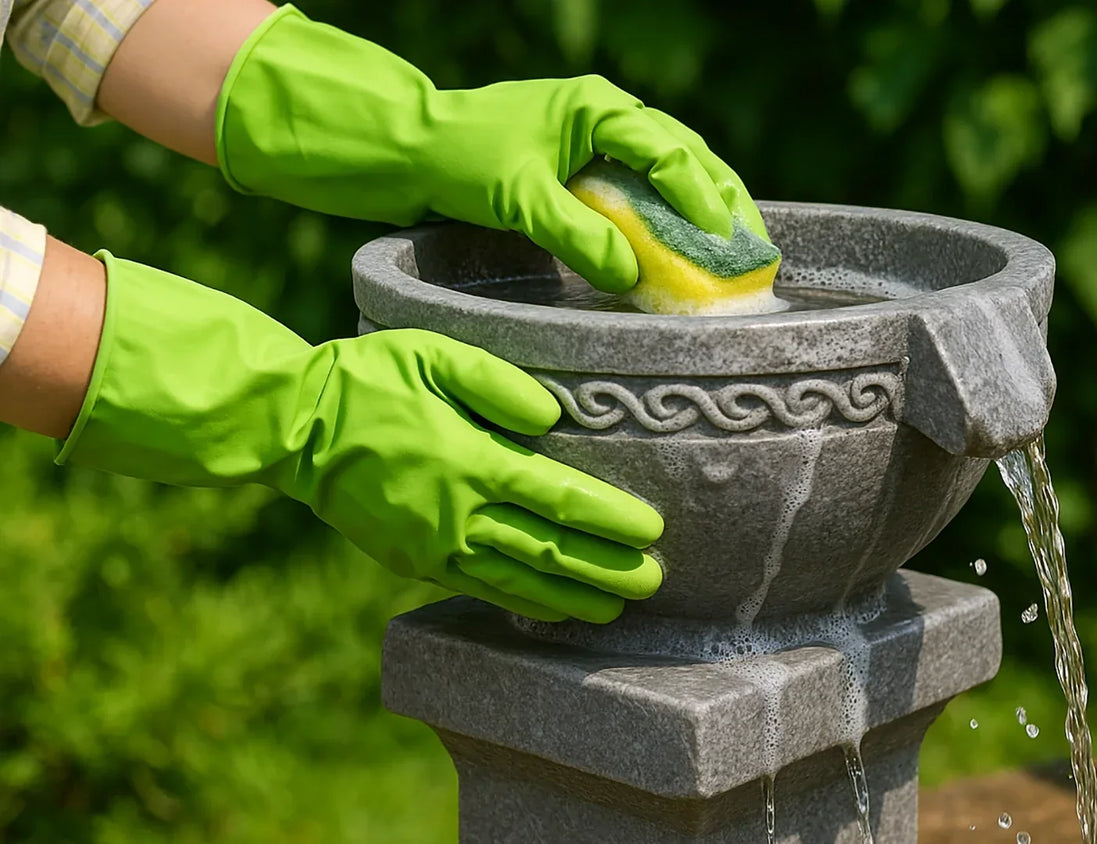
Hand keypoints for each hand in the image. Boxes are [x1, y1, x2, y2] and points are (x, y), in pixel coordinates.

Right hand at [59, 253, 662, 622]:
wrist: (292, 426)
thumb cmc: (369, 378)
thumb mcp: (433, 353)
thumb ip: (498, 382)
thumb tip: (552, 418)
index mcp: (470, 460)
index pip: (557, 499)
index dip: (609, 520)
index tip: (653, 530)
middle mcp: (457, 513)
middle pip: (548, 551)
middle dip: (606, 569)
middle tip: (653, 582)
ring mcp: (434, 546)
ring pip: (519, 580)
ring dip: (573, 596)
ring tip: (617, 608)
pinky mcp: (414, 561)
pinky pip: (480, 587)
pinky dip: (523, 601)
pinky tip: (555, 608)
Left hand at [215, 5, 767, 291]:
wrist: (412, 149)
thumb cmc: (461, 162)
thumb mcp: (519, 200)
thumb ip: (577, 234)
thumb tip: (632, 274)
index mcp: (597, 107)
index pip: (667, 150)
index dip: (701, 196)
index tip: (724, 239)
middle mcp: (607, 114)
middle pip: (686, 153)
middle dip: (723, 199)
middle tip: (754, 247)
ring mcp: (600, 136)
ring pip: (672, 167)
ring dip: (704, 206)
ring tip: (736, 250)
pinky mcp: (589, 163)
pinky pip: (645, 185)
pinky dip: (672, 215)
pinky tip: (687, 247)